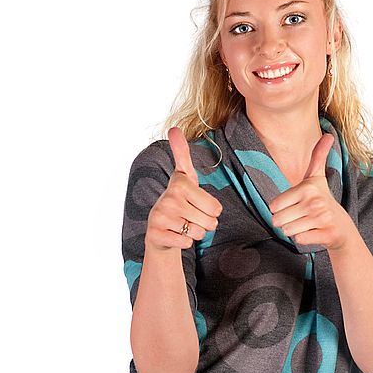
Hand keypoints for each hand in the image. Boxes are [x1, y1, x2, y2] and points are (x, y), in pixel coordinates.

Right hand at [145, 127, 222, 251]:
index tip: (198, 205)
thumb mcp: (184, 176)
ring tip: (183, 226)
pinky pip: (186, 244)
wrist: (159, 229)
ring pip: (198, 234)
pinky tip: (175, 235)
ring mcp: (161, 217)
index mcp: (180, 184)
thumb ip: (182, 153)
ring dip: (195, 234)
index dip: (212, 211)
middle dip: (205, 224)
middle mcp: (168, 199)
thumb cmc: (178, 201)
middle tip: (191, 218)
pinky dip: (184, 243)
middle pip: (209, 222)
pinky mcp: (156, 235)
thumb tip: (173, 128)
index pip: (216, 208)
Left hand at [268, 133, 355, 250]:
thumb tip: (329, 135)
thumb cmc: (323, 200)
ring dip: (293, 231)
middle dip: (285, 222)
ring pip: (287, 231)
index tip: (295, 206)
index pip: (273, 206)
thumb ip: (318, 156)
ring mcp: (322, 219)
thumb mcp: (317, 177)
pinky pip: (299, 240)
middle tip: (300, 217)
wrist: (342, 226)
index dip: (281, 209)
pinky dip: (303, 239)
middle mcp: (315, 202)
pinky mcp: (326, 234)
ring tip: (306, 224)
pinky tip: (313, 232)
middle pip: (278, 220)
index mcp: (308, 187)